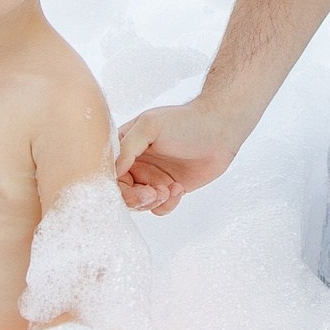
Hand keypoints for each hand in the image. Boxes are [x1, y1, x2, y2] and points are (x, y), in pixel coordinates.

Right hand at [115, 99, 246, 213]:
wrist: (220, 130)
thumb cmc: (185, 121)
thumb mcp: (150, 126)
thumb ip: (127, 147)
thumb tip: (113, 171)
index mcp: (125, 146)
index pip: (109, 173)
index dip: (116, 184)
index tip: (132, 186)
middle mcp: (135, 163)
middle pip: (122, 193)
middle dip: (136, 198)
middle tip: (152, 193)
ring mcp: (152, 177)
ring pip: (139, 203)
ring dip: (152, 201)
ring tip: (168, 189)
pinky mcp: (169, 189)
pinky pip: (159, 208)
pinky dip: (167, 203)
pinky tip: (179, 188)